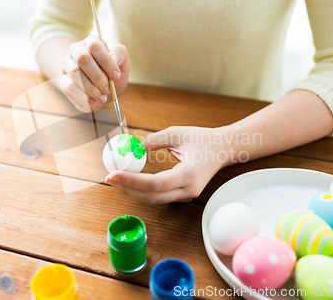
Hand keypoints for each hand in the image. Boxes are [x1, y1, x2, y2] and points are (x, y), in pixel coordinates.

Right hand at [60, 35, 129, 111]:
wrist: (100, 91)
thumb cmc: (111, 74)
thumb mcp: (122, 64)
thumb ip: (120, 55)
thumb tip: (114, 59)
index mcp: (91, 42)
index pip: (95, 45)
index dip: (106, 61)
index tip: (116, 76)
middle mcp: (76, 50)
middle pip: (82, 58)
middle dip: (98, 77)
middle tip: (108, 89)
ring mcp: (67, 65)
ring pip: (75, 72)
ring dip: (91, 88)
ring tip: (102, 97)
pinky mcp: (63, 81)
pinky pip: (69, 86)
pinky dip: (83, 96)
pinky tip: (92, 100)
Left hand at [105, 126, 233, 203]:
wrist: (223, 149)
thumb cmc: (202, 139)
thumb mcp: (176, 133)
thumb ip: (152, 141)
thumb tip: (128, 146)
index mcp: (189, 174)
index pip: (155, 184)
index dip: (132, 181)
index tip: (114, 173)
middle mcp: (189, 189)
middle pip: (152, 197)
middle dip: (127, 189)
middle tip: (109, 178)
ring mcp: (187, 195)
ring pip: (154, 199)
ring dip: (133, 191)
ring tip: (115, 178)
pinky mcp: (183, 194)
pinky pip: (159, 195)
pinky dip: (142, 189)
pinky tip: (130, 179)